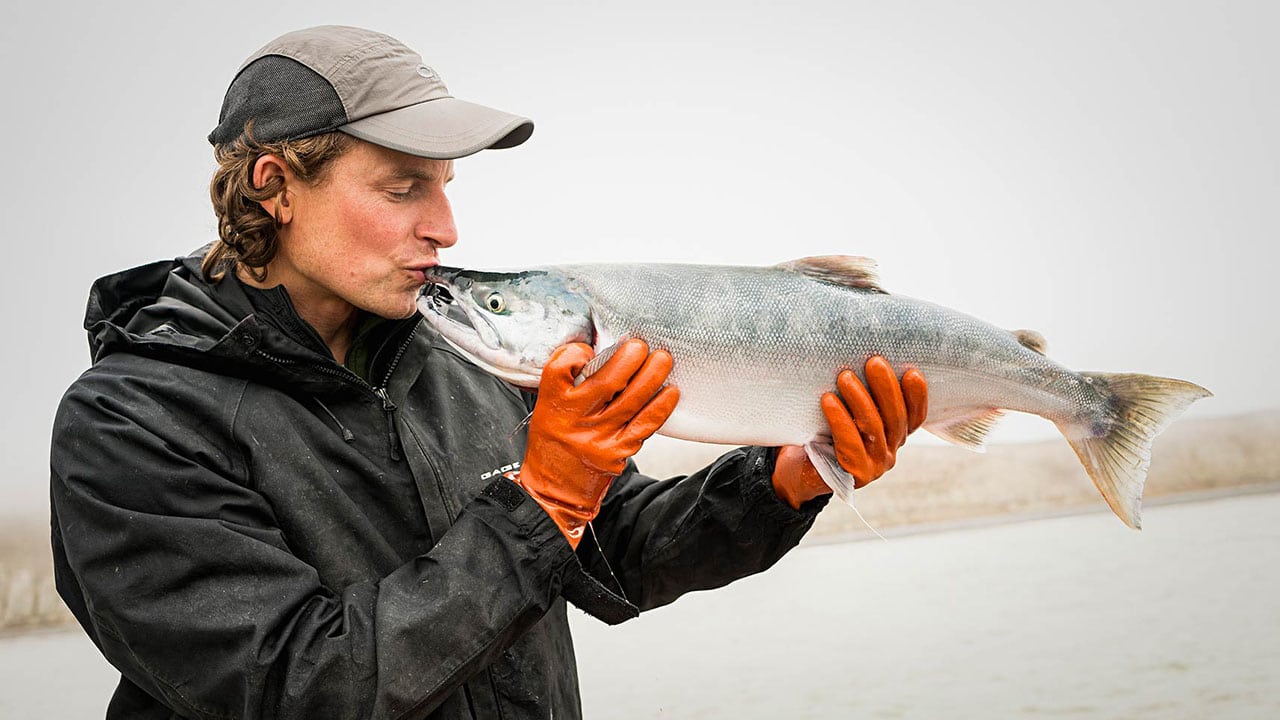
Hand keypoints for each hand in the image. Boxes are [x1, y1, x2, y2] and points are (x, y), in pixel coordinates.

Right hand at [516, 340, 678, 546]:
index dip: (576, 353)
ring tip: (663, 359)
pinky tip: (671, 391)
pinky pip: (644, 426)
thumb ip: (565, 379)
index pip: (559, 370)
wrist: (554, 489)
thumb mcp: (546, 406)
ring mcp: (598, 438)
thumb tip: (596, 350)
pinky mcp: (618, 452)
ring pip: (630, 402)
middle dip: (629, 359)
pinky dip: (660, 407)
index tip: (588, 348)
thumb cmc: (554, 440)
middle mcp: (574, 421)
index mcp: (552, 404)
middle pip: (605, 383)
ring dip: (651, 377)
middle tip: (641, 345)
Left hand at [772, 356, 927, 508]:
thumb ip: (861, 393)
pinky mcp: (855, 474)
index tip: (912, 372)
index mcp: (894, 436)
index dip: (917, 396)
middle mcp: (890, 452)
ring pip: (873, 428)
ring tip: (845, 376)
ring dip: (860, 399)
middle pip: (895, 418)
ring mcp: (875, 466)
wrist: (801, 470)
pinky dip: (840, 420)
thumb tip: (860, 353)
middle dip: (886, 388)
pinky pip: (849, 444)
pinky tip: (828, 400)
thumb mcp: (848, 411)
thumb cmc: (825, 432)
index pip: (914, 416)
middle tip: (874, 362)